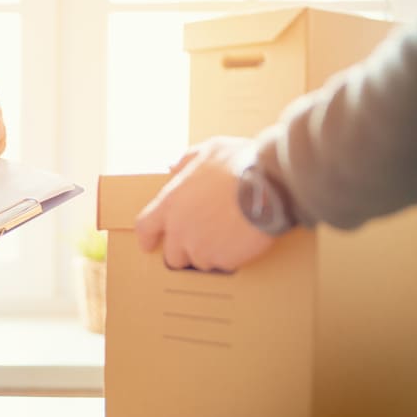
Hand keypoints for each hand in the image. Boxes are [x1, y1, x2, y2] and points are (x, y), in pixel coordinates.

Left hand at [135, 137, 274, 271]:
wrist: (270, 184)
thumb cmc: (241, 163)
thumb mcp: (209, 150)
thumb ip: (187, 160)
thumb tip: (174, 167)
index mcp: (171, 203)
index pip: (145, 227)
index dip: (147, 238)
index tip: (149, 245)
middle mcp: (180, 229)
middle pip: (173, 256)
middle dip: (186, 252)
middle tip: (204, 242)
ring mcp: (200, 247)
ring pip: (200, 262)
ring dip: (211, 254)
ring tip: (229, 236)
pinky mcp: (222, 260)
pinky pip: (222, 266)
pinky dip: (230, 258)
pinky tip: (242, 241)